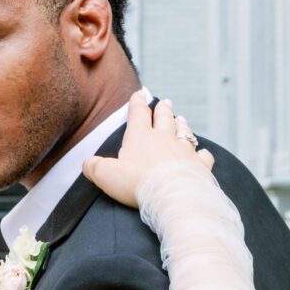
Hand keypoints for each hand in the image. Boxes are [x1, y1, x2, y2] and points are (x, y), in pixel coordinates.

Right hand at [82, 92, 214, 207]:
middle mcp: (164, 138)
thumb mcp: (106, 176)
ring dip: (181, 124)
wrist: (172, 195)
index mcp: (140, 137)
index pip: (138, 114)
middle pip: (164, 118)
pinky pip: (202, 155)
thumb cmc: (137, 183)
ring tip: (181, 119)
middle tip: (165, 102)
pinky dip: (202, 153)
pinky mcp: (199, 165)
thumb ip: (95, 167)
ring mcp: (184, 150)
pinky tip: (202, 153)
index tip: (138, 94)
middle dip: (163, 109)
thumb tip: (87, 163)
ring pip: (184, 132)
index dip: (137, 103)